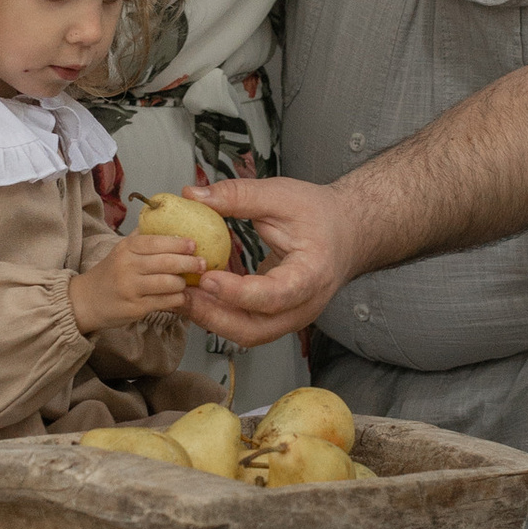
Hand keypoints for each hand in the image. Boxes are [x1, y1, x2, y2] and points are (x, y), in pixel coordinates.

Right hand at [69, 230, 203, 335]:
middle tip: (202, 264)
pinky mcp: (136, 308)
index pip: (156, 241)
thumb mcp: (121, 250)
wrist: (85, 300)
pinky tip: (181, 296)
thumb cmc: (110, 273)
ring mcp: (131, 288)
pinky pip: (165, 302)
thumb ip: (143, 237)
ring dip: (183, 283)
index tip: (194, 244)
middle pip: (166, 262)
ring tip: (188, 281)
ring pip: (169, 283)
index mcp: (126, 248)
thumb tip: (170, 221)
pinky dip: (177, 298)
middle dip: (189, 263)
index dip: (178, 243)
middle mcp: (127, 266)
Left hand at [184, 174, 358, 346]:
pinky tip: (196, 294)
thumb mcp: (281, 195)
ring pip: (247, 333)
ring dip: (211, 318)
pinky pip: (245, 324)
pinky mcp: (277, 316)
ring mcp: (291, 315)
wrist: (345, 232)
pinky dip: (218, 314)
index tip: (208, 278)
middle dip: (214, 316)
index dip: (239, 292)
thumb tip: (194, 195)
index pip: (276, 295)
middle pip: (256, 329)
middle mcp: (304, 304)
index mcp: (313, 273)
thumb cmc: (320, 214)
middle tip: (183, 294)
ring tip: (183, 295)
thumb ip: (239, 195)